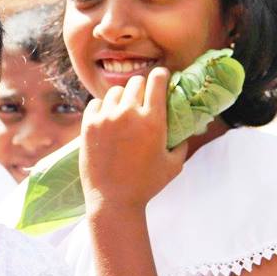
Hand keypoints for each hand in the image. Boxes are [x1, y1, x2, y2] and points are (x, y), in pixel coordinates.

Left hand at [80, 67, 187, 212]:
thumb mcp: (174, 165)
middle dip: (142, 86)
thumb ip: (182, 142)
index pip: (157, 81)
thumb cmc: (146, 185)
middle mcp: (128, 114)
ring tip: (125, 109)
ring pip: (115, 91)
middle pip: (136, 82)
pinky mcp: (89, 125)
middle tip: (143, 96)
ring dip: (123, 97)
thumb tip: (188, 128)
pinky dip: (103, 107)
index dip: (161, 75)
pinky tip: (107, 117)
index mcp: (152, 121)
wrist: (113, 200)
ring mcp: (106, 118)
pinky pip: (96, 103)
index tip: (161, 76)